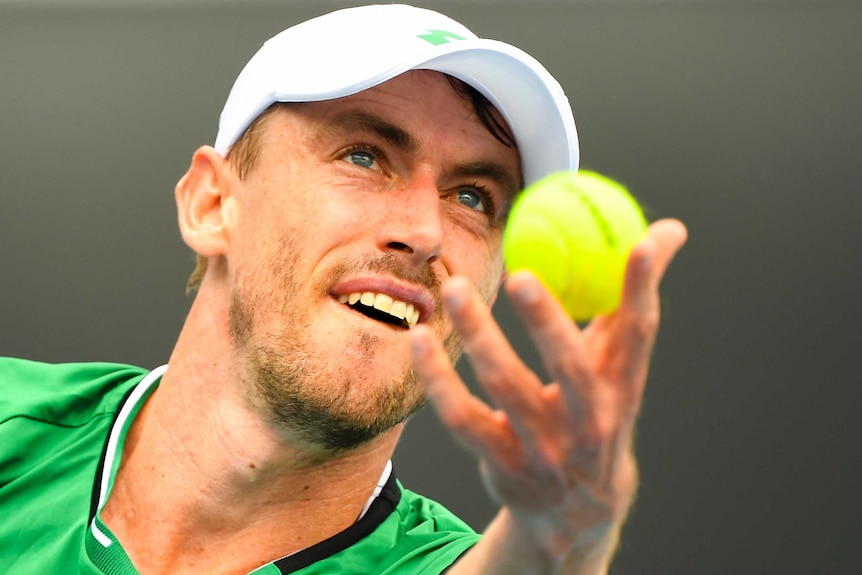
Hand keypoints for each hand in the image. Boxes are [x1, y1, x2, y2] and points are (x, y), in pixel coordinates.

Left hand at [409, 219, 687, 571]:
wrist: (575, 516)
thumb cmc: (594, 415)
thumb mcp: (618, 368)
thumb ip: (628, 300)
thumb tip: (668, 229)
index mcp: (621, 391)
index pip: (638, 336)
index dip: (642, 290)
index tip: (639, 244)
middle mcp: (588, 423)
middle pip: (569, 368)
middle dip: (547, 322)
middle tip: (520, 275)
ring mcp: (545, 449)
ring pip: (506, 386)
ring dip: (479, 335)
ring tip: (456, 288)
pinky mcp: (502, 465)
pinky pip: (461, 417)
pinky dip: (437, 377)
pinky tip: (420, 339)